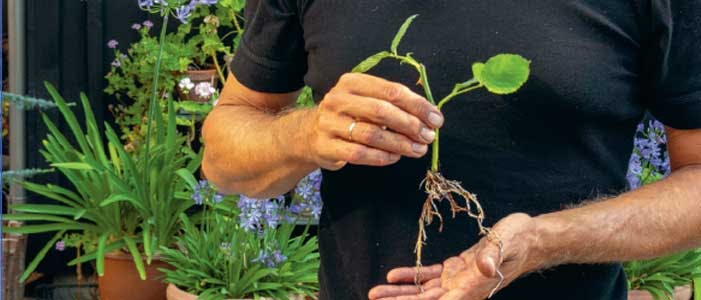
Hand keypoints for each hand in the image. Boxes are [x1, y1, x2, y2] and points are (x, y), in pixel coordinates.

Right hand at [303, 73, 442, 169]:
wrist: (309, 134)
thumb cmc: (349, 116)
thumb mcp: (366, 100)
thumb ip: (393, 103)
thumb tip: (431, 117)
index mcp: (352, 82)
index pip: (392, 91)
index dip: (418, 106)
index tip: (436, 119)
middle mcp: (338, 99)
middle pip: (382, 111)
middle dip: (410, 125)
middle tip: (429, 137)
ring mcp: (329, 123)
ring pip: (372, 134)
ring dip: (400, 144)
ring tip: (417, 150)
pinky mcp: (326, 146)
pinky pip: (359, 153)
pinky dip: (381, 157)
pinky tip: (395, 157)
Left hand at [368, 213, 540, 299]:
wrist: (528, 238)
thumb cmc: (519, 238)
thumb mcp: (507, 240)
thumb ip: (493, 254)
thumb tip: (484, 267)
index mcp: (474, 285)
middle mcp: (464, 288)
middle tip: (374, 298)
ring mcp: (459, 280)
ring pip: (424, 291)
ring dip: (400, 293)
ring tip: (375, 292)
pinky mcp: (456, 270)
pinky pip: (429, 276)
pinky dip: (411, 277)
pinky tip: (392, 276)